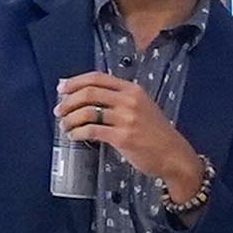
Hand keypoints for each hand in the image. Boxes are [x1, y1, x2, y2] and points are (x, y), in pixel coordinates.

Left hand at [55, 72, 196, 191]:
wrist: (174, 155)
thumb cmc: (155, 133)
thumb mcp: (142, 107)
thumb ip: (119, 100)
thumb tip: (86, 97)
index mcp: (132, 90)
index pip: (97, 77)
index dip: (75, 82)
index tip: (61, 89)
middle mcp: (129, 100)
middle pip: (89, 93)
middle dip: (68, 101)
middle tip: (58, 110)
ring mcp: (126, 118)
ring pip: (88, 112)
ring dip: (70, 118)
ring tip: (65, 126)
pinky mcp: (123, 137)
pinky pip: (92, 131)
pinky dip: (78, 133)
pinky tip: (74, 136)